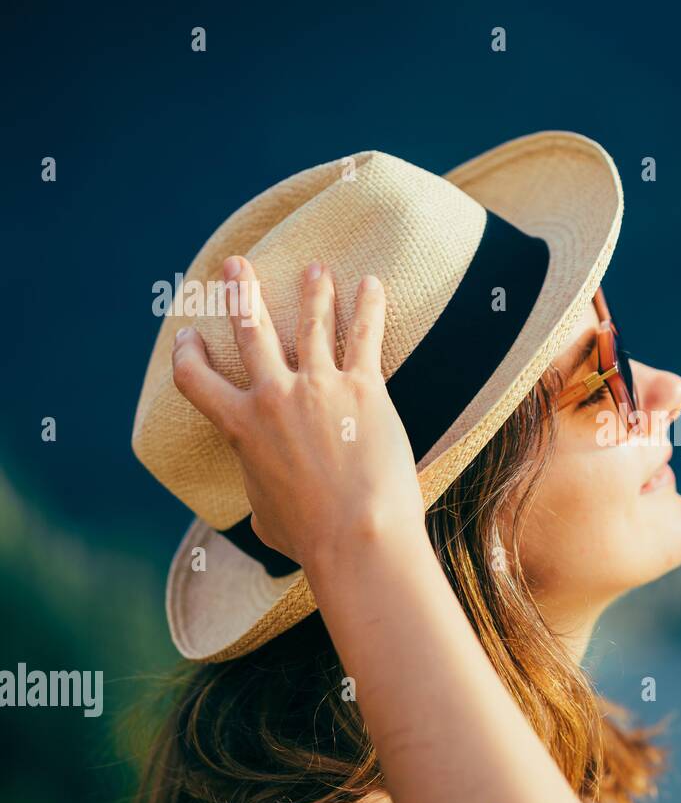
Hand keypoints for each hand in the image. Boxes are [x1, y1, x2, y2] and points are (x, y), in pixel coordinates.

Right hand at [171, 257, 427, 571]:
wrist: (357, 536)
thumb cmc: (312, 539)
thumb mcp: (266, 517)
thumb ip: (260, 495)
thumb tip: (263, 505)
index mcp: (241, 428)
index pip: (196, 381)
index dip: (187, 356)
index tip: (188, 337)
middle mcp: (274, 397)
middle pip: (250, 330)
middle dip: (240, 291)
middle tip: (236, 264)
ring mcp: (319, 386)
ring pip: (311, 322)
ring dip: (312, 290)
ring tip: (315, 266)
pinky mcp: (363, 388)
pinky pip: (365, 335)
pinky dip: (368, 306)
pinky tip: (371, 284)